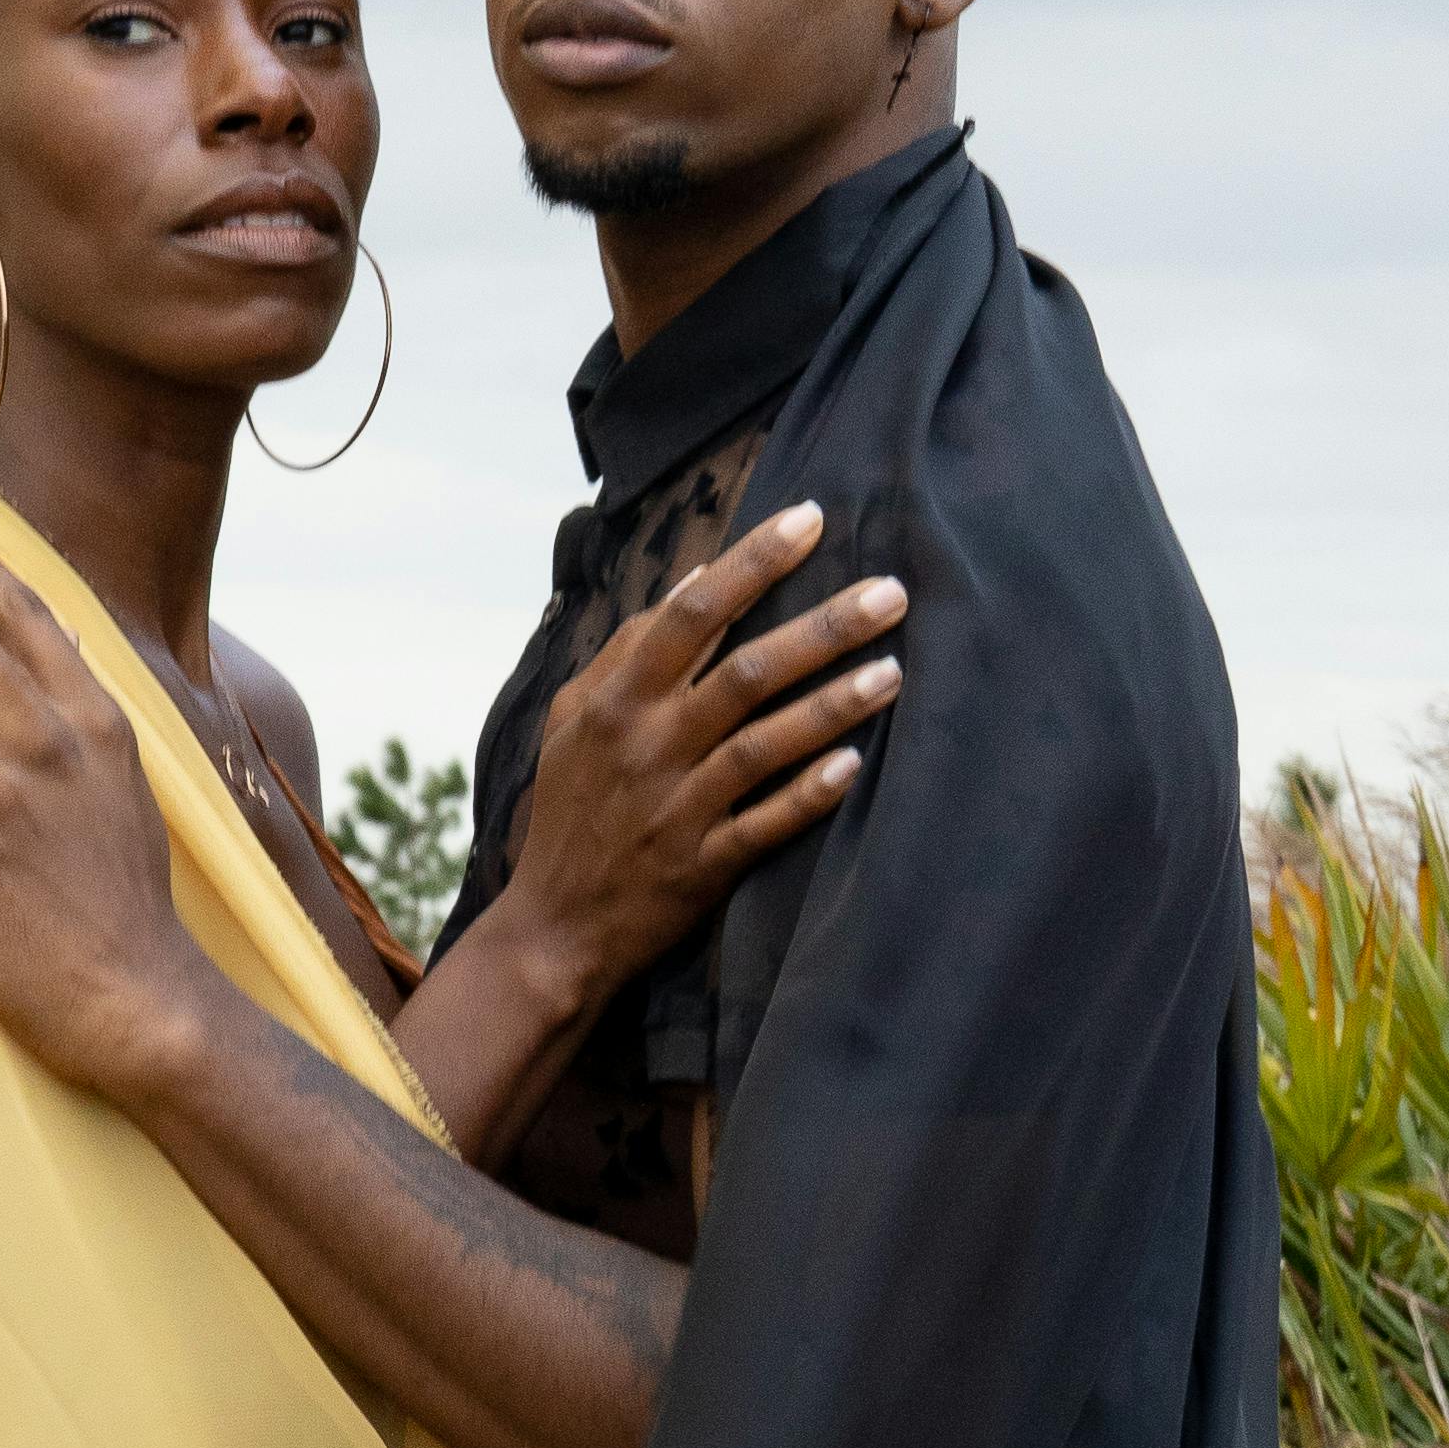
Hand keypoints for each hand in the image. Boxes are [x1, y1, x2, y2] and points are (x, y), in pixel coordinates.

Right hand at [500, 499, 904, 1004]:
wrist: (554, 928)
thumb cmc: (571, 810)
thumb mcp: (571, 721)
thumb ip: (624, 651)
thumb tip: (688, 581)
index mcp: (616, 700)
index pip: (692, 611)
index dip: (753, 561)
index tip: (810, 519)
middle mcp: (649, 745)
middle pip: (745, 670)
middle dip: (822, 627)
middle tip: (890, 591)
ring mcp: (678, 807)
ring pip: (765, 744)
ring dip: (833, 704)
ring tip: (894, 670)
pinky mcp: (703, 865)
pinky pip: (766, 824)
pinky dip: (809, 794)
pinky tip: (856, 764)